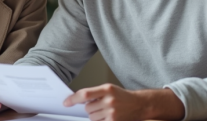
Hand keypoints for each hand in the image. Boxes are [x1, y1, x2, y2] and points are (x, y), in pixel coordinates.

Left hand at [64, 84, 183, 120]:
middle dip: (90, 108)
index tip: (66, 102)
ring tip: (106, 111)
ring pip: (92, 117)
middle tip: (99, 105)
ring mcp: (112, 112)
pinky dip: (100, 120)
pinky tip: (108, 116)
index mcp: (107, 89)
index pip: (85, 94)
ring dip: (95, 115)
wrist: (140, 104)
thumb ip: (95, 93)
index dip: (73, 99)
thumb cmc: (122, 96)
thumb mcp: (109, 89)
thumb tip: (78, 100)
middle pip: (87, 108)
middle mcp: (109, 100)